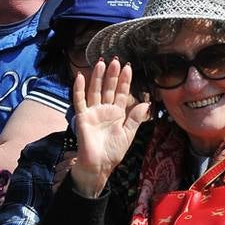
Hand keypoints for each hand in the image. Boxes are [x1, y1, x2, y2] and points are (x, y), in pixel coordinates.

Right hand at [68, 58, 151, 196]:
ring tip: (101, 63)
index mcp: (117, 113)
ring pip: (95, 90)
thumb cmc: (113, 151)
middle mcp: (104, 109)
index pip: (121, 93)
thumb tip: (145, 103)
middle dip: (112, 75)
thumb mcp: (128, 134)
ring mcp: (92, 112)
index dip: (124, 81)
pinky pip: (79, 100)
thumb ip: (135, 119)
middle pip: (108, 88)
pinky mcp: (82, 116)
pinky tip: (79, 76)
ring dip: (97, 77)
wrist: (99, 164)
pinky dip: (78, 88)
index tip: (128, 67)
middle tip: (116, 60)